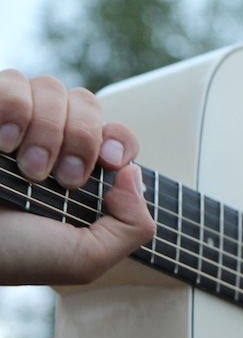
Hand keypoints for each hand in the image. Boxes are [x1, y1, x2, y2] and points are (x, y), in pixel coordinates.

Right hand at [0, 69, 154, 284]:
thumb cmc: (19, 255)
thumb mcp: (88, 258)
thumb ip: (132, 226)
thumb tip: (134, 172)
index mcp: (82, 171)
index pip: (117, 134)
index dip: (120, 141)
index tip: (108, 164)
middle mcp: (52, 140)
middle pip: (88, 102)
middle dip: (81, 138)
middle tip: (63, 177)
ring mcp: (17, 121)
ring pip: (51, 87)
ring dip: (46, 128)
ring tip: (26, 168)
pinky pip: (10, 79)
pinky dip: (13, 106)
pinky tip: (2, 142)